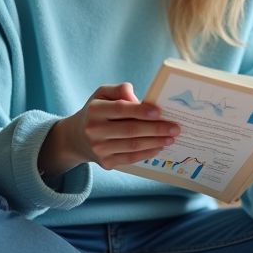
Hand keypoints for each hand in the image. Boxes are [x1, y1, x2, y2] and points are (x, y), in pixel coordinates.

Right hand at [38, 83, 179, 176]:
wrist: (77, 138)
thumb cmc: (96, 111)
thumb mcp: (102, 94)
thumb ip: (119, 90)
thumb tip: (137, 98)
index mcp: (95, 110)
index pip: (121, 110)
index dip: (141, 111)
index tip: (159, 112)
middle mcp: (94, 130)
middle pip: (130, 130)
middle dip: (156, 129)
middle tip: (175, 128)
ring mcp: (99, 149)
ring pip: (133, 146)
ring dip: (155, 142)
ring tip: (171, 138)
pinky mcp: (106, 163)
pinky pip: (130, 158)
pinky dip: (147, 153)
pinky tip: (159, 147)